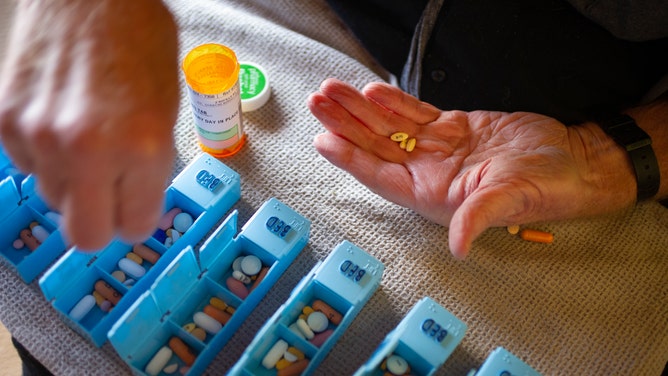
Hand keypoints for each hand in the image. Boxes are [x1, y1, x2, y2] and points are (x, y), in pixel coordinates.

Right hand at [0, 0, 179, 250]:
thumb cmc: (140, 42)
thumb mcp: (168, 109)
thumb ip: (152, 165)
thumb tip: (137, 205)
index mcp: (142, 146)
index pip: (137, 225)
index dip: (138, 217)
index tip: (137, 207)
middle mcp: (88, 149)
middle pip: (86, 236)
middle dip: (101, 222)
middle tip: (110, 199)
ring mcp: (41, 135)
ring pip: (54, 199)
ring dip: (73, 182)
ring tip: (87, 142)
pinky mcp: (6, 120)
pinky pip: (27, 167)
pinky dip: (45, 156)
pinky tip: (60, 123)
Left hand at [308, 78, 634, 257]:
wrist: (571, 164)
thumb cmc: (544, 189)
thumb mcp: (511, 200)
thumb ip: (479, 217)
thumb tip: (459, 247)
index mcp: (433, 195)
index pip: (381, 176)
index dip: (351, 159)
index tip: (323, 140)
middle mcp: (429, 173)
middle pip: (377, 147)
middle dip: (346, 124)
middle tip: (318, 101)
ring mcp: (439, 149)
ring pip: (390, 127)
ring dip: (361, 110)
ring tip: (333, 90)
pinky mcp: (453, 129)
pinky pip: (415, 113)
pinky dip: (393, 102)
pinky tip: (372, 91)